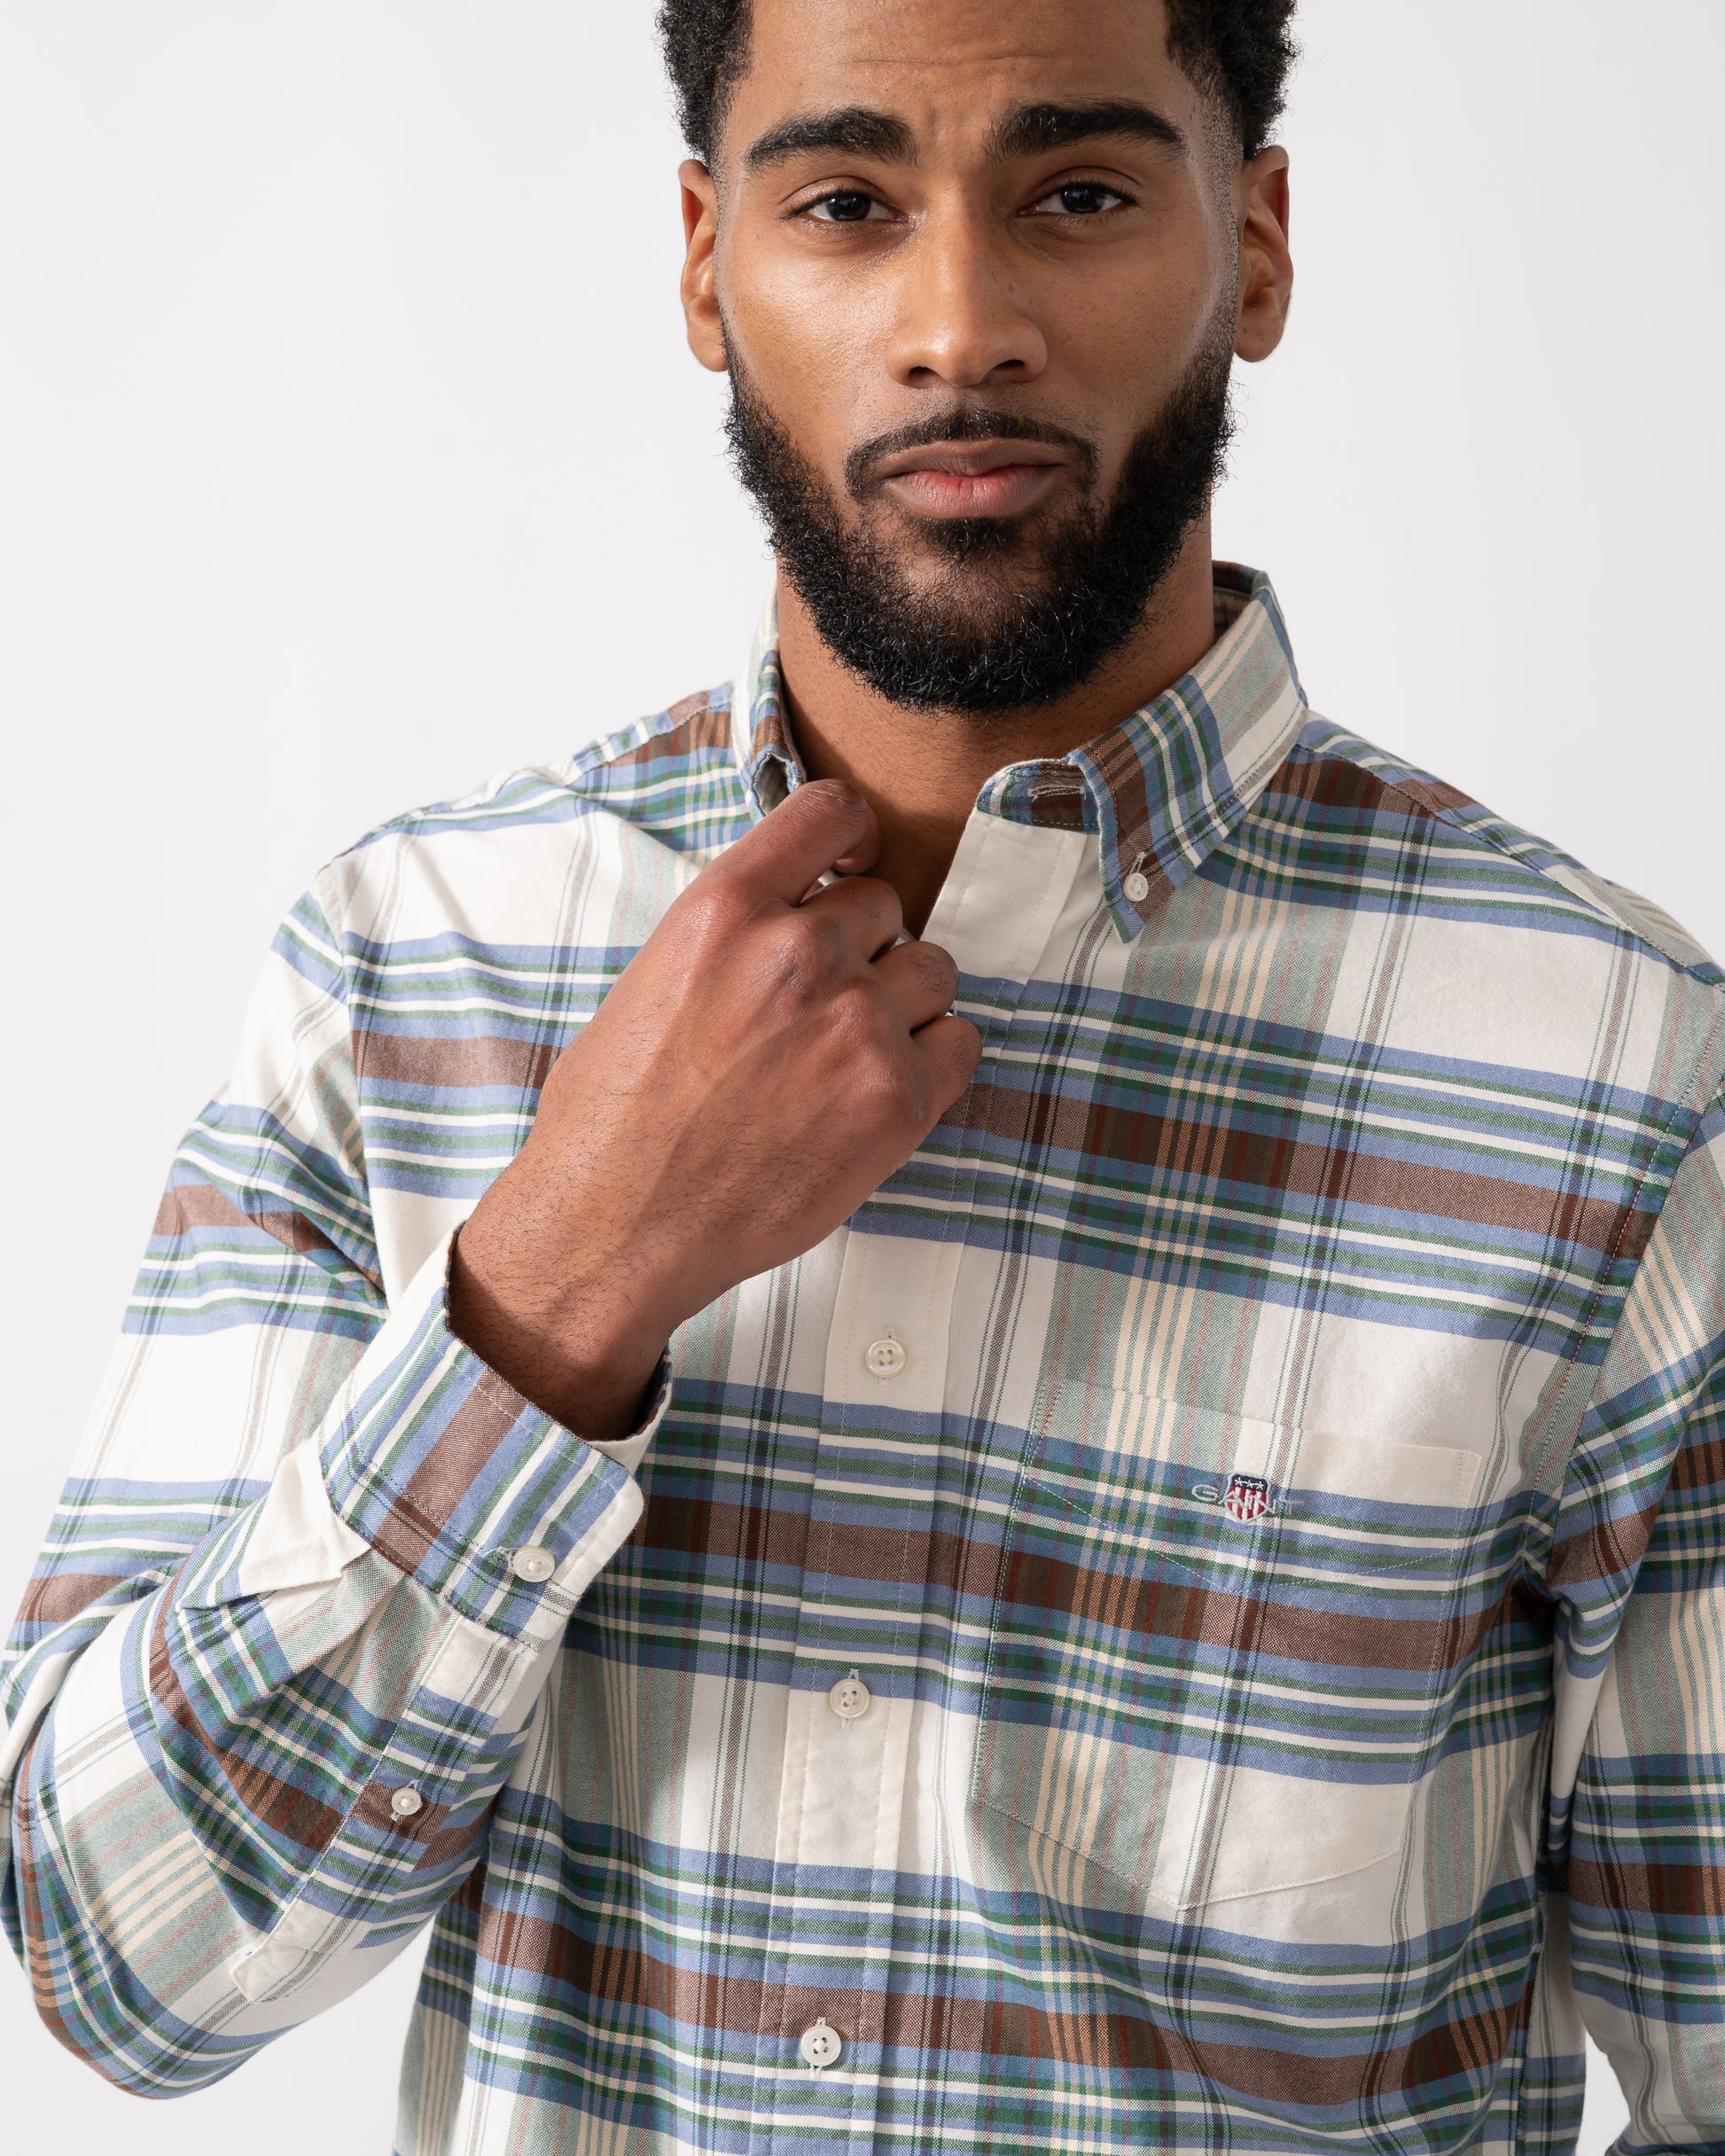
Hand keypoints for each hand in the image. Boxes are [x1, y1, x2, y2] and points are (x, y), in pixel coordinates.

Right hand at [449, 780, 981, 1438]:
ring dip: (904, 1003)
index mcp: (727, 908)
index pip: (831, 811)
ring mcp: (857, 1023)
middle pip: (886, 906)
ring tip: (846, 1057)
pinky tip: (876, 1094)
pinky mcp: (898, 1098)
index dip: (854, 838)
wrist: (616, 1226)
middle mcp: (799, 952)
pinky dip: (933, 1063)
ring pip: (933, 970)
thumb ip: (734, 937)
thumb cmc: (614, 1118)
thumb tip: (794, 915)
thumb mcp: (653, 981)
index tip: (852, 869)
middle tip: (819, 1010)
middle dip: (862, 949)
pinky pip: (961, 1044)